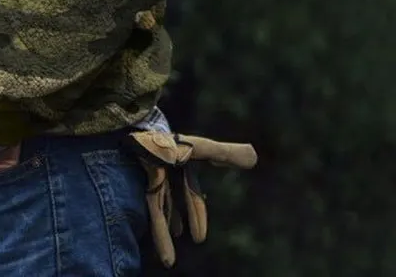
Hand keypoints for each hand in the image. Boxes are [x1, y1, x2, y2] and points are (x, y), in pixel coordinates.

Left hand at [126, 131, 257, 267]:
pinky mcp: (141, 189)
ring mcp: (152, 180)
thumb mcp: (203, 149)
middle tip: (195, 239)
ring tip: (168, 259)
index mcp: (181, 164)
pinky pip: (153, 215)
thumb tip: (255, 156)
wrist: (142, 137)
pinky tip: (162, 250)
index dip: (197, 212)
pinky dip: (159, 233)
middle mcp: (166, 172)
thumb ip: (226, 154)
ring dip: (165, 232)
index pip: (191, 192)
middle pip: (175, 200)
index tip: (199, 236)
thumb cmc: (173, 142)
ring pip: (161, 210)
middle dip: (181, 218)